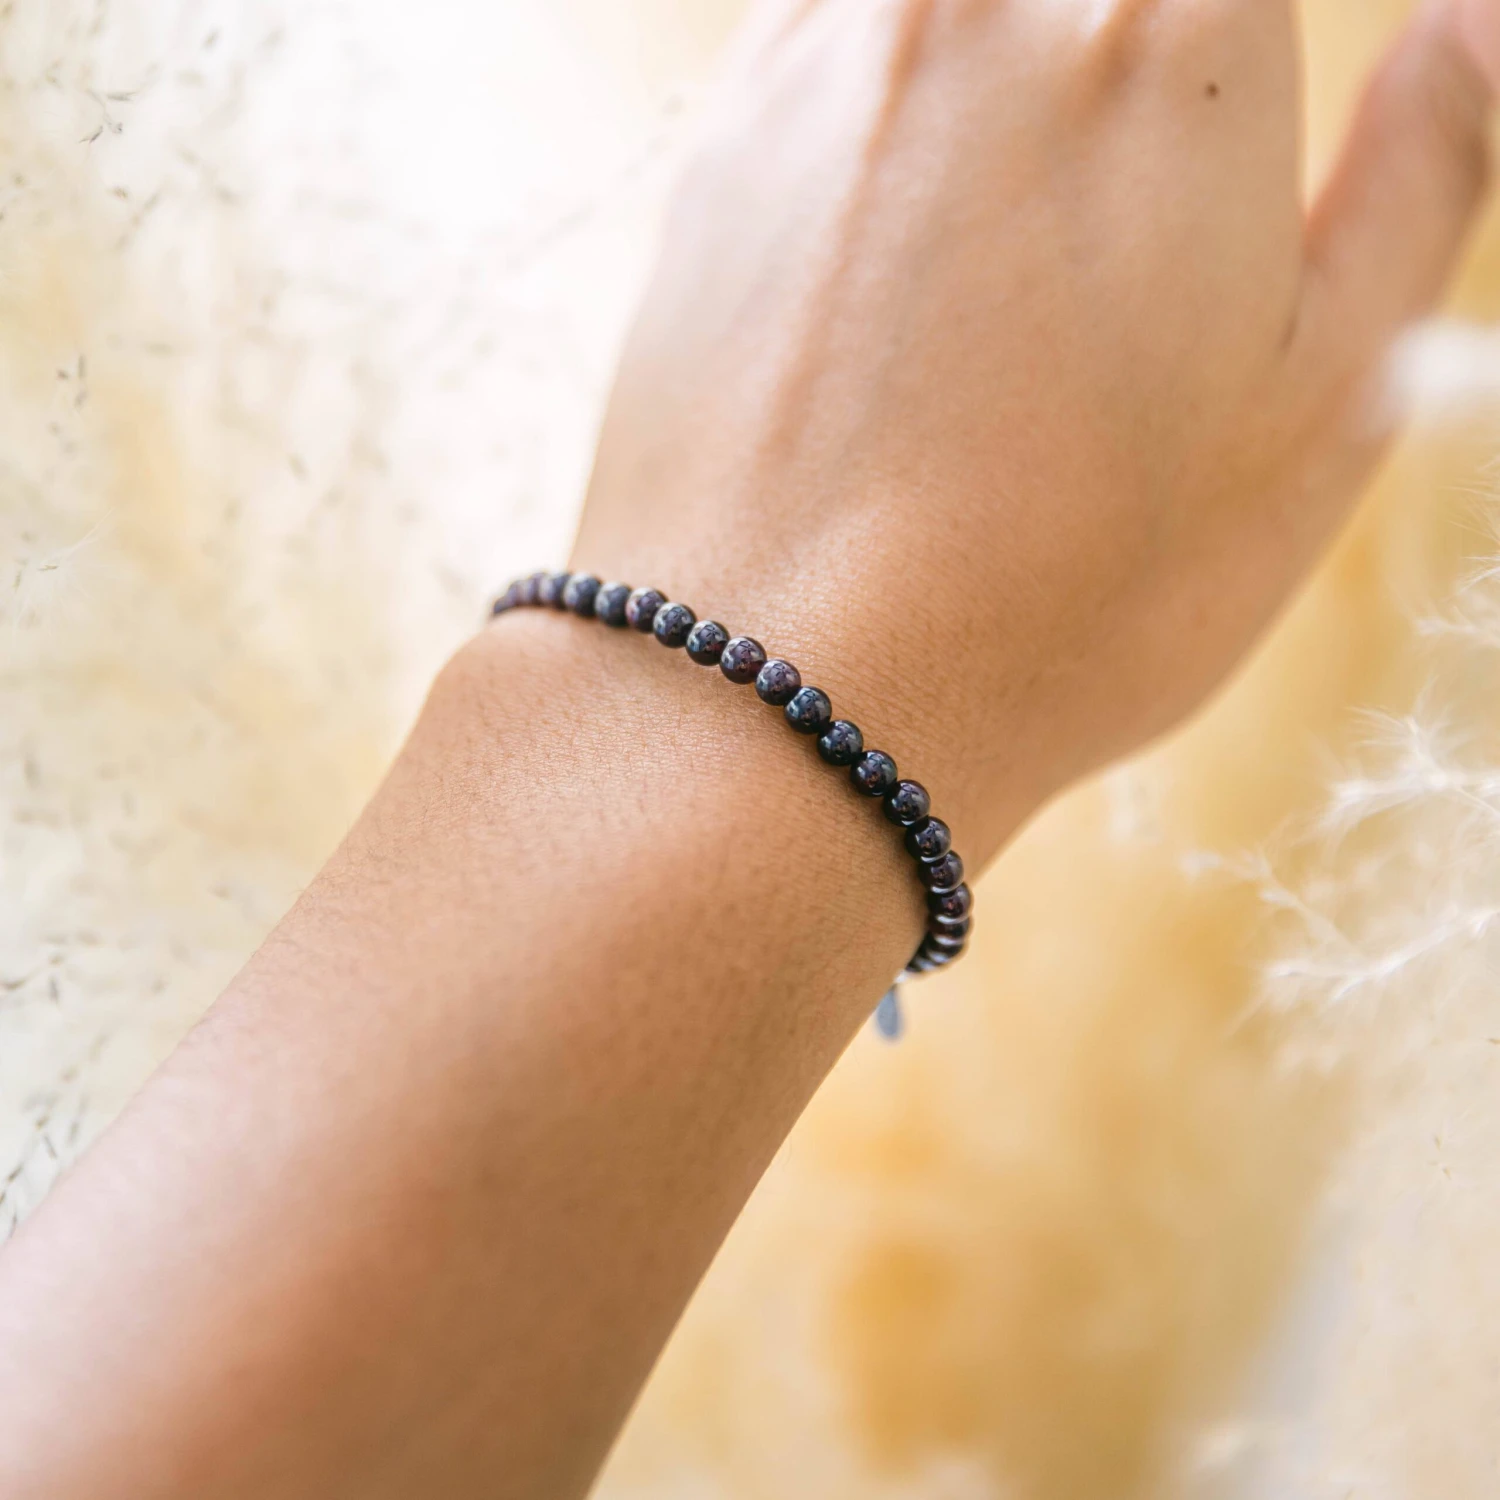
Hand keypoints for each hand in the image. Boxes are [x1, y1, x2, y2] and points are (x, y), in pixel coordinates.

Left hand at [576, 0, 1497, 860]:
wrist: (793, 697)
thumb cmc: (1068, 593)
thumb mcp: (1323, 407)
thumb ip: (1425, 168)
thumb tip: (1474, 16)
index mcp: (1172, 31)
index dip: (1239, 49)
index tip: (1229, 132)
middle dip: (1137, 58)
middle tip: (1140, 209)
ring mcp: (826, 62)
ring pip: (960, 5)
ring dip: (1008, 71)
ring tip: (1019, 260)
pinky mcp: (718, 147)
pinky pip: (835, 41)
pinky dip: (895, 101)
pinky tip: (906, 251)